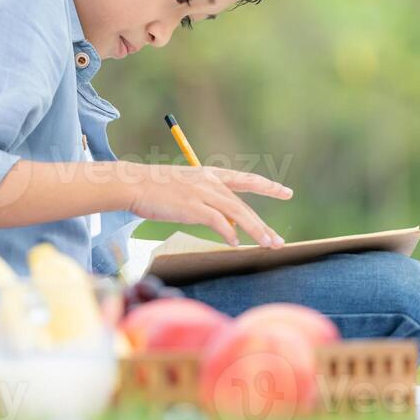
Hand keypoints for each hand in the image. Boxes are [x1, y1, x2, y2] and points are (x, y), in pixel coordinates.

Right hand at [120, 162, 291, 247]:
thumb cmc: (153, 188)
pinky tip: (235, 242)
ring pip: (238, 213)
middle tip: (278, 240)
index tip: (285, 192)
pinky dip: (229, 232)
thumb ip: (203, 199)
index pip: (245, 179)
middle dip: (263, 224)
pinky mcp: (193, 207)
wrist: (133, 184)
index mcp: (209, 174)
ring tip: (268, 244)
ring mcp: (202, 193)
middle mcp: (210, 182)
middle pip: (243, 204)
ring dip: (255, 230)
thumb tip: (220, 220)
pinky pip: (218, 222)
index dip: (267, 186)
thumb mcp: (183, 187)